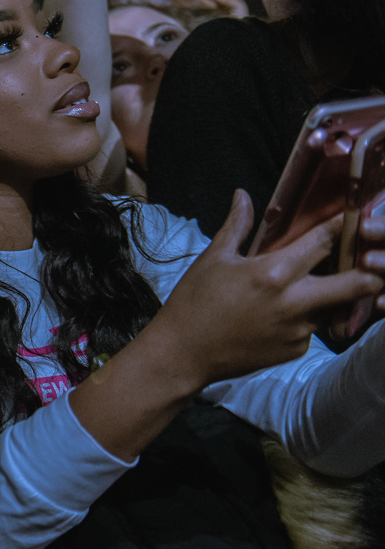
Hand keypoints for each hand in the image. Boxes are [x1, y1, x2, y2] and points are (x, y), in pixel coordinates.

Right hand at [148, 192, 380, 387]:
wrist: (182, 354)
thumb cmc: (193, 301)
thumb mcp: (213, 259)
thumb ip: (237, 226)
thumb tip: (243, 195)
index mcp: (273, 272)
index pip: (324, 242)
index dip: (344, 226)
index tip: (356, 217)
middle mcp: (294, 302)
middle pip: (356, 284)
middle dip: (373, 272)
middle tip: (374, 262)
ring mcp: (298, 330)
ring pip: (334, 308)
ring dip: (332, 297)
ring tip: (314, 289)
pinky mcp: (295, 351)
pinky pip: (311, 331)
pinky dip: (303, 321)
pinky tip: (278, 318)